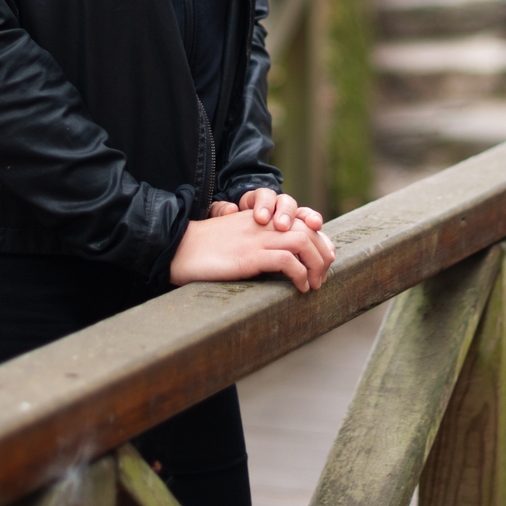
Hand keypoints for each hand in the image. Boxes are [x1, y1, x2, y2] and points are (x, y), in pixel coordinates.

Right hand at [171, 207, 336, 291]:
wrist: (179, 249)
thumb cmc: (206, 250)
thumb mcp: (238, 239)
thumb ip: (258, 241)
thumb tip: (283, 261)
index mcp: (260, 217)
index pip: (301, 219)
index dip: (319, 237)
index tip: (326, 255)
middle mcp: (262, 223)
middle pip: (308, 230)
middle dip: (323, 253)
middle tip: (323, 276)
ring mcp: (257, 238)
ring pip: (303, 242)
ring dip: (316, 265)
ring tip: (315, 284)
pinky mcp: (250, 256)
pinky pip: (286, 261)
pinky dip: (300, 275)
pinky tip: (299, 288)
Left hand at [207, 187, 323, 233]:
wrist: (237, 242)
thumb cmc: (228, 231)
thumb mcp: (220, 220)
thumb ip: (221, 211)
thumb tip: (229, 209)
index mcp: (258, 201)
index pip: (263, 196)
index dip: (265, 205)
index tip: (260, 218)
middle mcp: (278, 208)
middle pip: (287, 203)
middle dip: (288, 213)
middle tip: (283, 226)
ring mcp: (292, 222)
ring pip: (304, 216)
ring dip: (310, 222)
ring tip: (314, 228)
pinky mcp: (302, 238)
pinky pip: (315, 236)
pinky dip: (322, 241)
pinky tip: (327, 249)